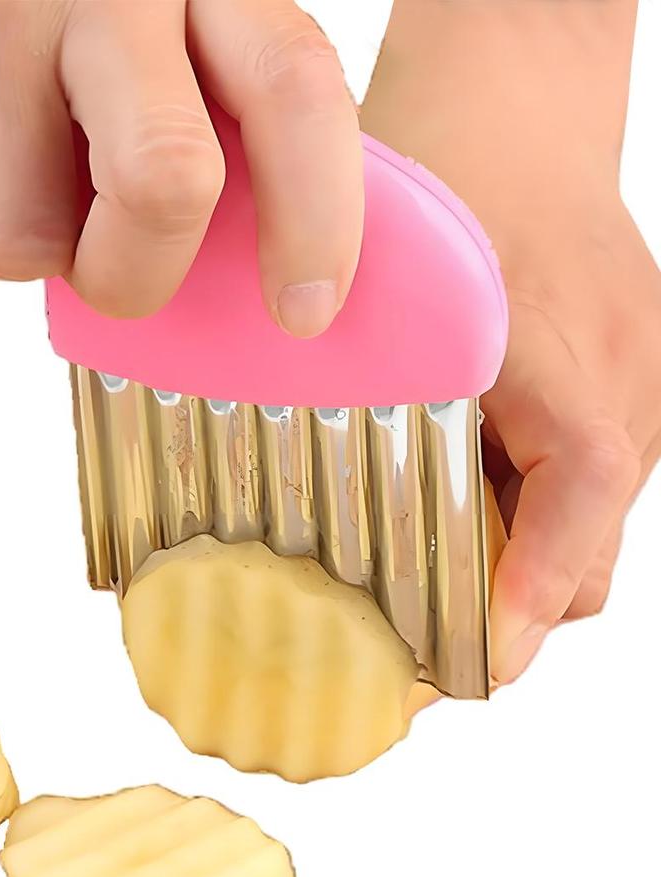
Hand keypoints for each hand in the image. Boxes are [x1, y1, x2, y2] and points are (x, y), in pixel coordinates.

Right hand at [0, 0, 362, 337]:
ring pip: (8, 237)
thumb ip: (215, 72)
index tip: (306, 307)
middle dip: (134, 275)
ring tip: (5, 154)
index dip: (315, 220)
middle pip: (159, 192)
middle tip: (112, 260)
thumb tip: (232, 234)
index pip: (291, 95)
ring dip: (12, 234)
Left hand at [362, 0, 660, 682]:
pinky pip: (570, 475)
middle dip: (492, 607)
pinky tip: (443, 478)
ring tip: (405, 552)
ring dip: (497, 554)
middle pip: (571, 566)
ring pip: (572, 526)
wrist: (515, 97)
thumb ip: (405, 418)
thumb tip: (350, 529)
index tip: (451, 673)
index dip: (503, 629)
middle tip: (397, 626)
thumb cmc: (464, 174)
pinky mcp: (613, 380)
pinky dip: (510, 500)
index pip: (562, 563)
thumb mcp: (415, 304)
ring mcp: (632, 394)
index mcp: (588, 405)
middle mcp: (630, 410)